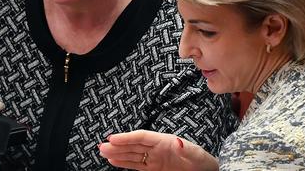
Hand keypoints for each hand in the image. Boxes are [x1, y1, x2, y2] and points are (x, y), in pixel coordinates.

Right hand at [98, 130, 217, 170]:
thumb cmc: (203, 162)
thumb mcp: (197, 154)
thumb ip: (187, 149)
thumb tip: (178, 142)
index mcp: (165, 141)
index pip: (142, 137)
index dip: (127, 137)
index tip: (112, 138)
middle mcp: (157, 148)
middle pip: (134, 145)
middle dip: (118, 145)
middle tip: (101, 146)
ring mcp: (155, 159)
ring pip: (132, 155)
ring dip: (118, 154)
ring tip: (103, 152)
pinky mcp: (155, 169)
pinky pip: (137, 165)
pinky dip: (125, 163)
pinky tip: (114, 161)